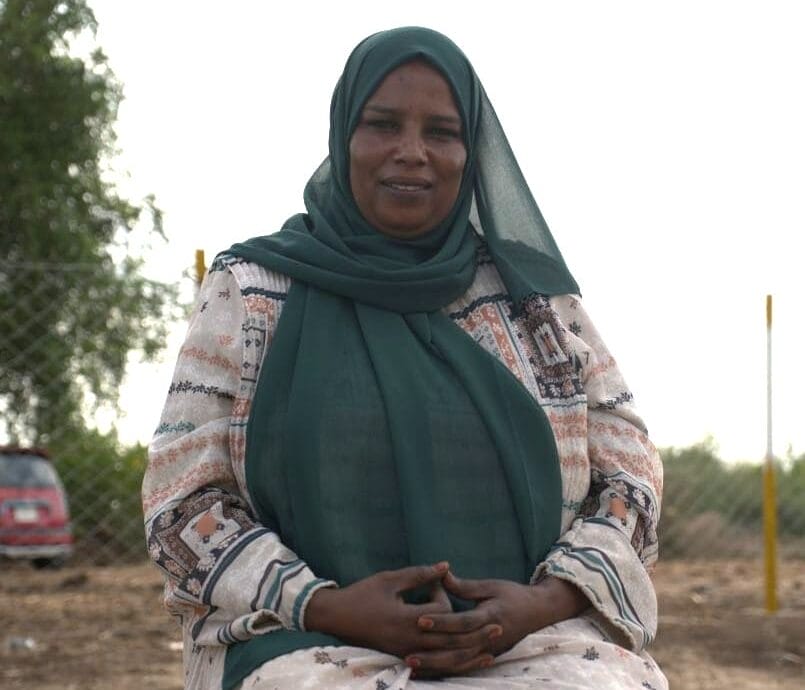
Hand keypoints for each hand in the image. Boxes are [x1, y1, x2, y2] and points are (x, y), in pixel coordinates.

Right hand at [305, 562, 495, 662]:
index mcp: (406, 619)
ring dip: (468, 656)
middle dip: (475, 635)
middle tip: (498, 626)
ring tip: (489, 652)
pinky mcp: (402, 658)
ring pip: (444, 660)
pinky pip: (432, 667)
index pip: (441, 615)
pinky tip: (463, 663)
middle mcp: (409, 640)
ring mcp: (405, 652)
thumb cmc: (362, 594)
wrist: (336, 618)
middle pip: (450, 643)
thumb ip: (419, 574)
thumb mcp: (390, 579)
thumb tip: (446, 566)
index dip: (445, 597)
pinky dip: (450, 665)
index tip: (439, 582)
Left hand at [409, 572, 588, 677]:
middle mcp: (489, 637)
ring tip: (413, 664)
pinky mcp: (487, 656)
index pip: (462, 622)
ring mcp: (489, 650)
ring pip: (459, 662)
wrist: (536, 612)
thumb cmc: (512, 595)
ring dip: (435, 665)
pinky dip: (445, 670)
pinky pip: (464, 667)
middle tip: (408, 651)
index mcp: (490, 616)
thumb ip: (465, 586)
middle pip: (458, 647)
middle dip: (432, 650)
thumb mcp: (490, 586)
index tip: (420, 620)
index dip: (441, 621)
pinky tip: (428, 671)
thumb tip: (441, 575)